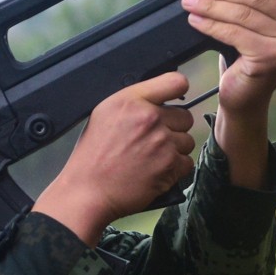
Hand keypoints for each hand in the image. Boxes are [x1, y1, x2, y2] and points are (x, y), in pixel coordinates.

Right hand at [33, 72, 196, 244]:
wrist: (87, 192)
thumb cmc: (91, 157)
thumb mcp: (103, 115)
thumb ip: (133, 102)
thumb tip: (158, 99)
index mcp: (131, 100)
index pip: (175, 82)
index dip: (177, 92)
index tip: (173, 101)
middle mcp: (149, 118)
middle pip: (185, 116)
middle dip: (172, 128)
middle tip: (152, 141)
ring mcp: (162, 142)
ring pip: (187, 141)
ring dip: (174, 150)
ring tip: (150, 159)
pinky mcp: (170, 166)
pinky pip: (187, 162)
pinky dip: (174, 169)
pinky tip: (154, 171)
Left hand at [180, 0, 275, 187]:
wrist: (246, 98)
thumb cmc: (251, 58)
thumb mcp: (261, 24)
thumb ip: (257, 1)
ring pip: (243, 14)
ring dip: (212, 5)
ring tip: (191, 1)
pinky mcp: (270, 58)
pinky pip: (233, 33)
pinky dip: (210, 25)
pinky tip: (195, 20)